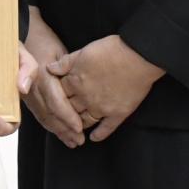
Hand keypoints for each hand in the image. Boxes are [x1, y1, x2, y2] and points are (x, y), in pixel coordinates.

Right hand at [18, 10, 82, 146]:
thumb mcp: (54, 48)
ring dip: (58, 130)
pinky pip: (38, 114)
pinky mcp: (26, 96)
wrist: (24, 33)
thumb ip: (52, 67)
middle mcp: (31, 89)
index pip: (55, 103)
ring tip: (73, 142)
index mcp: (40, 78)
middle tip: (79, 141)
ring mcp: (27, 94)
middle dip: (65, 129)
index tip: (80, 128)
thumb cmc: (43, 38)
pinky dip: (50, 125)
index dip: (67, 117)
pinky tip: (59, 132)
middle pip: (49, 115)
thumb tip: (25, 87)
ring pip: (43, 117)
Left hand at [49, 34, 163, 143]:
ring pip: (84, 121)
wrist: (138, 56)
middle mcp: (86, 98)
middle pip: (69, 110)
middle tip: (62, 117)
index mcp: (75, 81)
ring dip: (78, 126)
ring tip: (76, 128)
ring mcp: (102, 108)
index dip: (56, 96)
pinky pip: (106, 128)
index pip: (58, 94)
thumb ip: (66, 62)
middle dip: (64, 113)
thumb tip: (50, 68)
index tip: (55, 99)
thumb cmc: (111, 50)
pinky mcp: (118, 113)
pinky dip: (99, 134)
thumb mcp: (84, 51)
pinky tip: (94, 138)